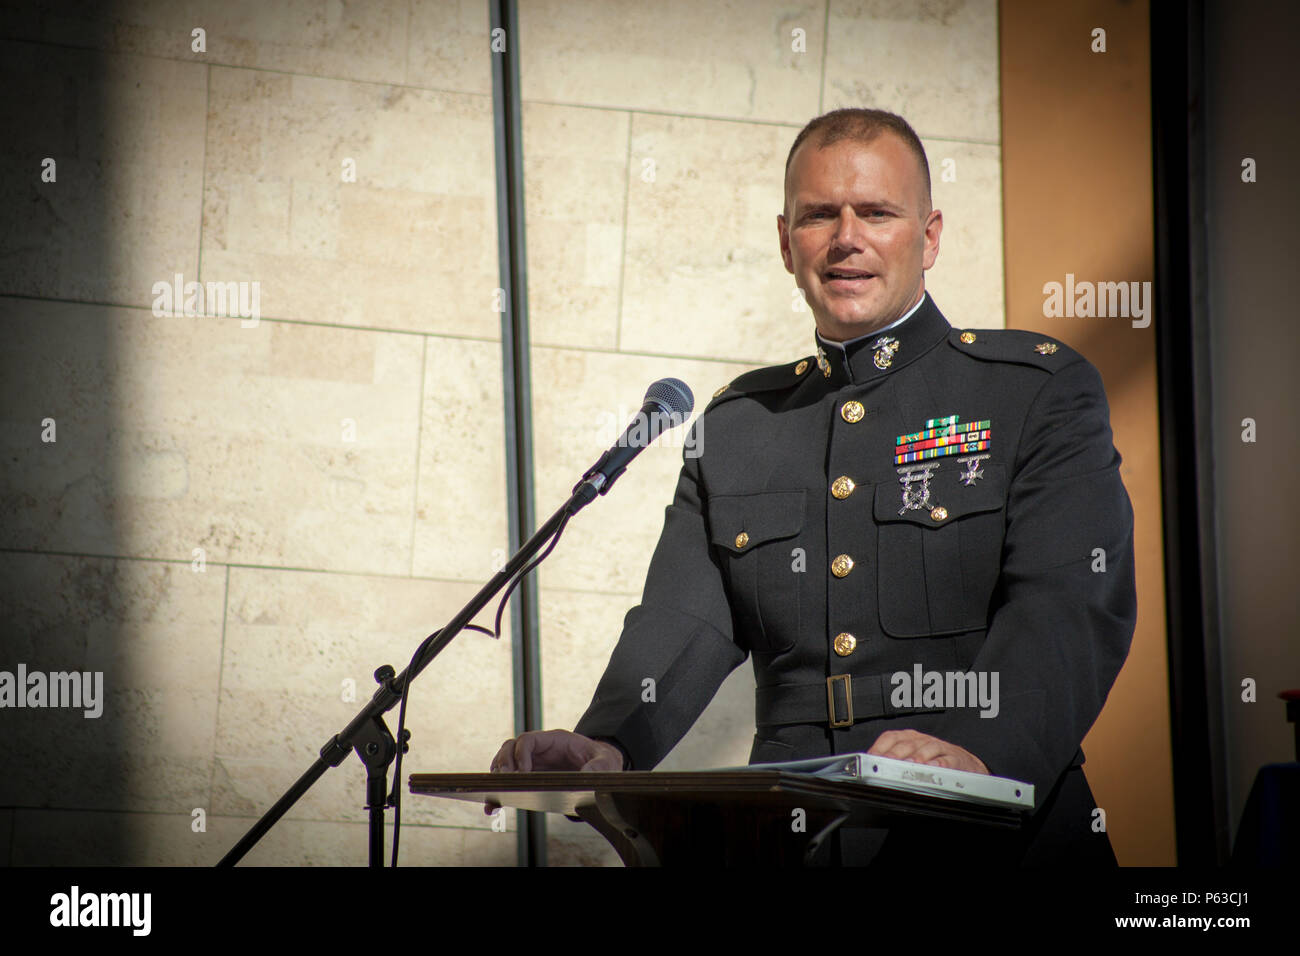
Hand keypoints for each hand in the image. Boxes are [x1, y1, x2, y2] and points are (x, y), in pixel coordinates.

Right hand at [484, 730, 624, 814]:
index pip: (528, 740)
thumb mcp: (605, 763)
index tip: (522, 773)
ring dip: (496, 777)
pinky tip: (493, 809)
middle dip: (503, 764)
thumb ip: (597, 767)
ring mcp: (533, 763)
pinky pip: (509, 782)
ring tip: (494, 798)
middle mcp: (539, 750)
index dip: (520, 754)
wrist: (601, 767)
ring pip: (505, 762)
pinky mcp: (530, 778)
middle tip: (504, 784)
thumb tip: (587, 776)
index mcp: (554, 741)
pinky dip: (498, 793)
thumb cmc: (602, 761)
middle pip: (510, 748)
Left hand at [866, 730, 988, 773]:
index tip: (870, 759)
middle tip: (886, 764)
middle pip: (906, 744)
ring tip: (909, 766)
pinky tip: (933, 768)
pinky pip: (947, 760)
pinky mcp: (955, 758)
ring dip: (917, 757)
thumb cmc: (934, 760)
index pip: (890, 738)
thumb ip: (892, 761)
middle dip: (895, 754)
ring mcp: (940, 748)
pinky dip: (940, 764)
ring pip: (926, 749)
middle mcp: (922, 740)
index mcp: (909, 738)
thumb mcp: (912, 757)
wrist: (965, 764)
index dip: (879, 748)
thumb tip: (870, 768)